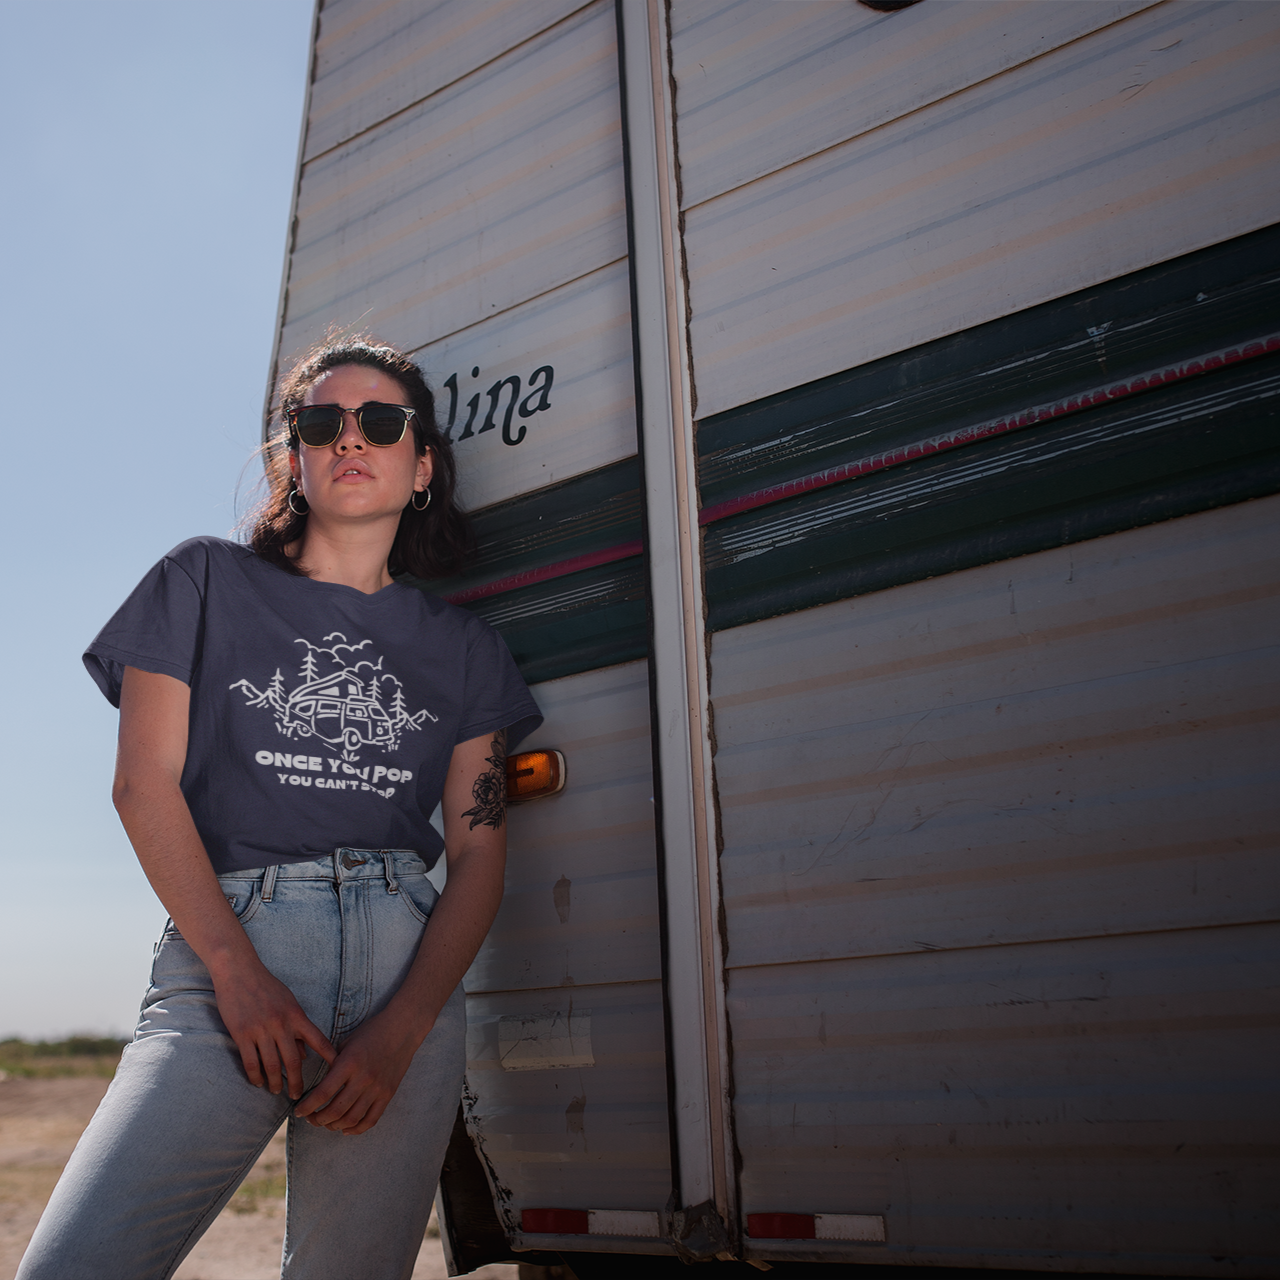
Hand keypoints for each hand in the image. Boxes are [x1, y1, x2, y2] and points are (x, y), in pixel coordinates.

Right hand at [211, 961, 335, 1099]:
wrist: (240, 971)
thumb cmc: (267, 986)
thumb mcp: (289, 1002)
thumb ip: (298, 1027)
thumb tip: (306, 1054)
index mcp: (296, 1015)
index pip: (318, 1039)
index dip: (328, 1057)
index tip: (337, 1071)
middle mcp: (281, 1024)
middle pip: (293, 1060)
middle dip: (297, 1081)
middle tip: (297, 1096)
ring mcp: (261, 1030)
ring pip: (272, 1065)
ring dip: (275, 1082)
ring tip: (276, 1091)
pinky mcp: (242, 1034)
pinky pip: (251, 1062)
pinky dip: (255, 1076)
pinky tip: (257, 1082)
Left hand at [293, 1008, 429, 1135]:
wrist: (403, 1028)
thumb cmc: (372, 1032)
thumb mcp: (347, 1044)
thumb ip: (334, 1064)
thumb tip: (320, 1084)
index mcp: (350, 1063)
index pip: (323, 1093)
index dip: (307, 1106)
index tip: (298, 1111)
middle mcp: (364, 1079)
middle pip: (335, 1111)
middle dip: (317, 1119)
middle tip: (310, 1118)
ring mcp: (377, 1088)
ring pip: (351, 1119)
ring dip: (334, 1126)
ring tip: (326, 1123)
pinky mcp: (388, 1094)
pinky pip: (371, 1120)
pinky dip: (356, 1129)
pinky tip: (346, 1128)